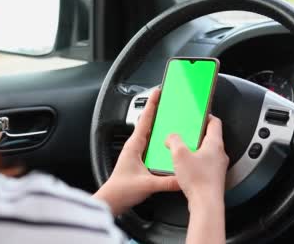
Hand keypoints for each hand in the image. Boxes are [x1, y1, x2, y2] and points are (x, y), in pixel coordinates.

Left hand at [94, 88, 179, 215]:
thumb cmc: (120, 191)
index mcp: (134, 145)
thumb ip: (167, 182)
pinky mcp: (138, 161)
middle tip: (167, 101)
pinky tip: (167, 144)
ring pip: (149, 134)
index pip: (145, 119)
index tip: (158, 92)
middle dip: (157, 111)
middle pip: (148, 123)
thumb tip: (183, 177)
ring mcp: (136, 153)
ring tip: (170, 118)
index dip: (152, 104)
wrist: (111, 202)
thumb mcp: (147, 185)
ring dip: (158, 126)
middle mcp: (134, 147)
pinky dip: (158, 140)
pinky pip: (150, 146)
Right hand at [165, 115, 228, 209]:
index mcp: (215, 144)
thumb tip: (172, 137)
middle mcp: (219, 154)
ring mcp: (218, 166)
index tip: (198, 114)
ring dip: (196, 149)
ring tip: (183, 150)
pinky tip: (186, 167)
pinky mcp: (213, 177)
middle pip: (211, 137)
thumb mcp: (180, 155)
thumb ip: (174, 141)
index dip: (206, 116)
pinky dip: (196, 162)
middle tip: (186, 133)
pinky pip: (205, 164)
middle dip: (197, 134)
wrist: (206, 204)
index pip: (215, 122)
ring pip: (208, 151)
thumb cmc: (199, 181)